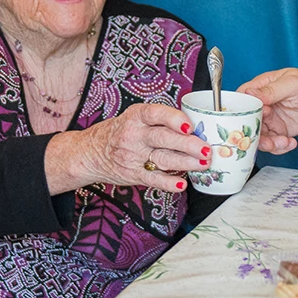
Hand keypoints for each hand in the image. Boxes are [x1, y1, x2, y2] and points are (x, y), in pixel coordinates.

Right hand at [65, 102, 209, 192]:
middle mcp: (134, 135)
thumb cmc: (121, 132)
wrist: (91, 152)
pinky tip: (182, 184)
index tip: (189, 125)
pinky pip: (153, 179)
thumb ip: (161, 121)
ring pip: (163, 159)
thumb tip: (197, 126)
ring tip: (203, 164)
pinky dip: (169, 183)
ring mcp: (133, 156)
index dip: (173, 119)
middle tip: (206, 149)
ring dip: (186, 163)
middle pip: (163, 138)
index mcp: (136, 116)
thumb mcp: (136, 118)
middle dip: (188, 145)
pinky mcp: (134, 174)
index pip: (155, 114)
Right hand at [239, 68, 297, 153]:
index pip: (241, 101)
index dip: (244, 113)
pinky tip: (290, 143)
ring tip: (283, 142)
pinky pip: (273, 143)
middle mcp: (263, 105)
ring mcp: (271, 119)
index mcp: (260, 88)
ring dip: (268, 144)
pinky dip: (279, 147)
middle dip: (256, 134)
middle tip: (269, 137)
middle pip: (247, 123)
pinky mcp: (280, 131)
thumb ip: (270, 91)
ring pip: (259, 136)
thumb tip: (249, 93)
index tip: (257, 117)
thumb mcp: (291, 83)